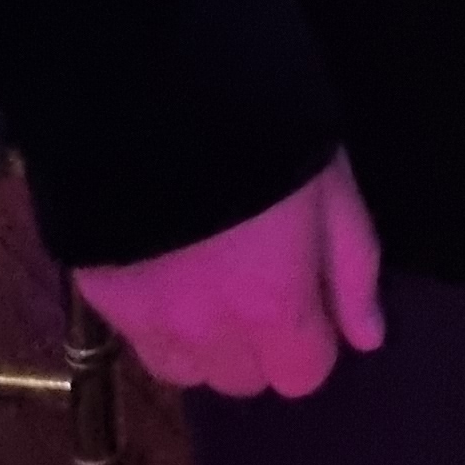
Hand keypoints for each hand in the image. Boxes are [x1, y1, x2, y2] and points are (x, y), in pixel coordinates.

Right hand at [74, 151, 384, 399]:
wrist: (150, 84)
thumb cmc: (264, 123)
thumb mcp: (332, 182)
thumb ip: (352, 267)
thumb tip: (367, 337)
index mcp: (272, 306)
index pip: (304, 377)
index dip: (313, 337)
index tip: (307, 291)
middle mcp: (206, 332)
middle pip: (244, 380)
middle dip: (260, 341)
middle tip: (258, 273)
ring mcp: (145, 320)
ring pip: (187, 371)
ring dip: (206, 339)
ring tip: (208, 272)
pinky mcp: (97, 297)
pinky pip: (138, 343)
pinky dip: (159, 321)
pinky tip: (165, 264)